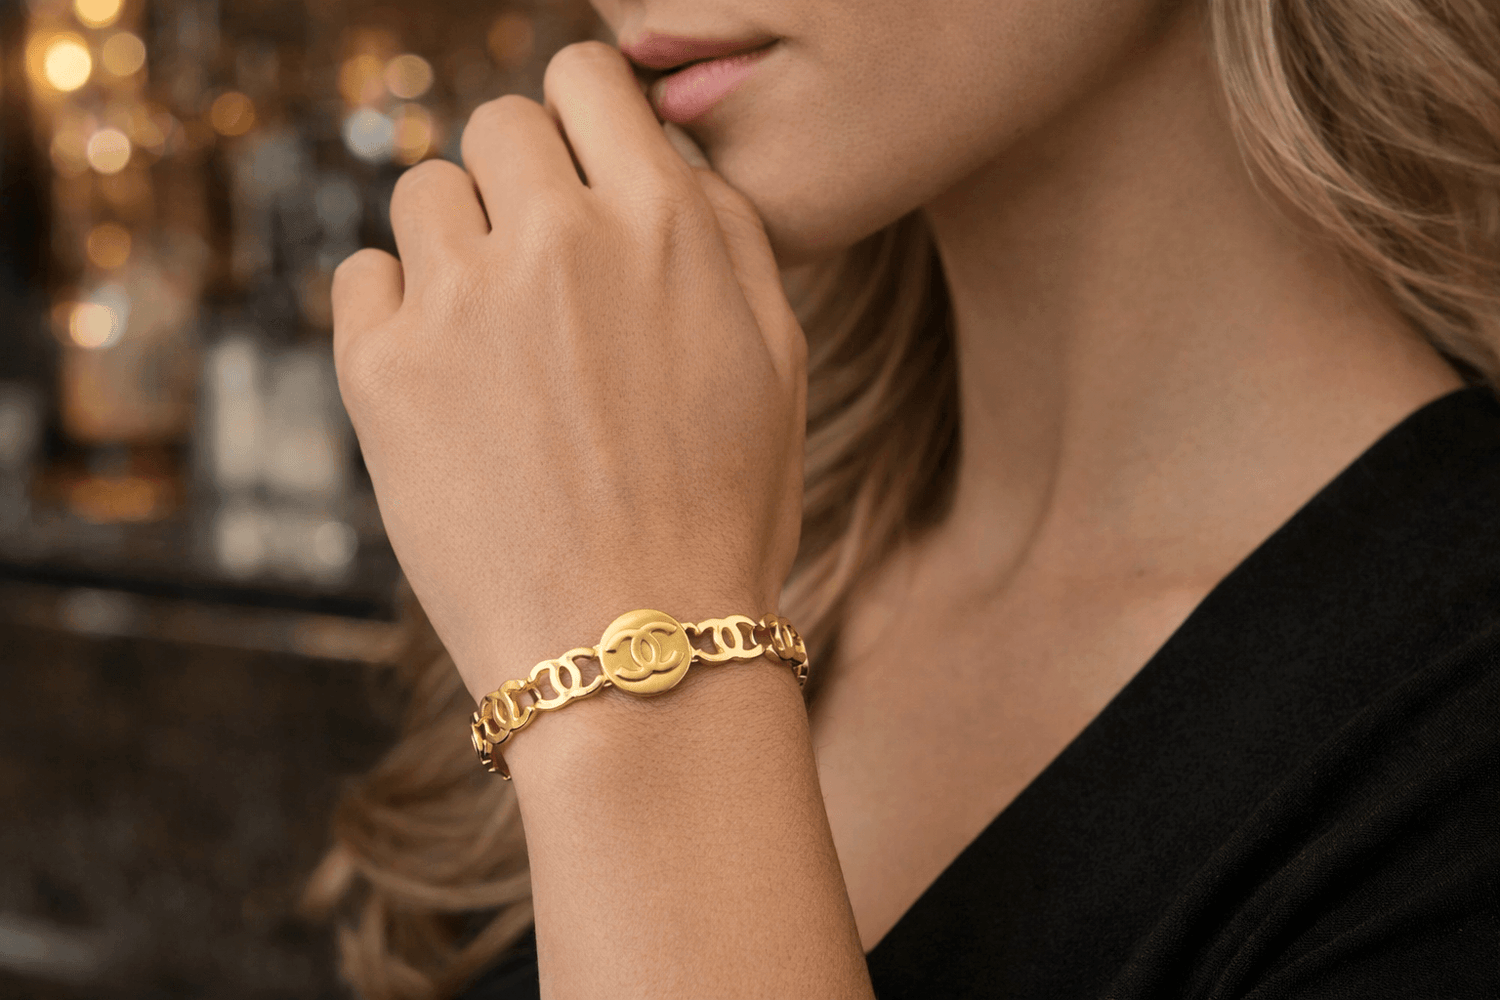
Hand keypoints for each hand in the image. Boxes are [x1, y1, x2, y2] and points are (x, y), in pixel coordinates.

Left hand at [330, 42, 806, 700]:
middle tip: (541, 267)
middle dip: (519, 180)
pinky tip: (445, 376)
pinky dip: (396, 308)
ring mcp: (459, 302)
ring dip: (457, 242)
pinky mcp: (380, 370)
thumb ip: (724, 230)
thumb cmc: (723, 510)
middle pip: (497, 124)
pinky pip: (362, 275)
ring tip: (495, 336)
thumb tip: (663, 155)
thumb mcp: (780, 358)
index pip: (586, 77)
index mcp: (663, 224)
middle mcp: (556, 239)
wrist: (635, 651)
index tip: (578, 159)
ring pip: (422, 192)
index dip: (581, 112)